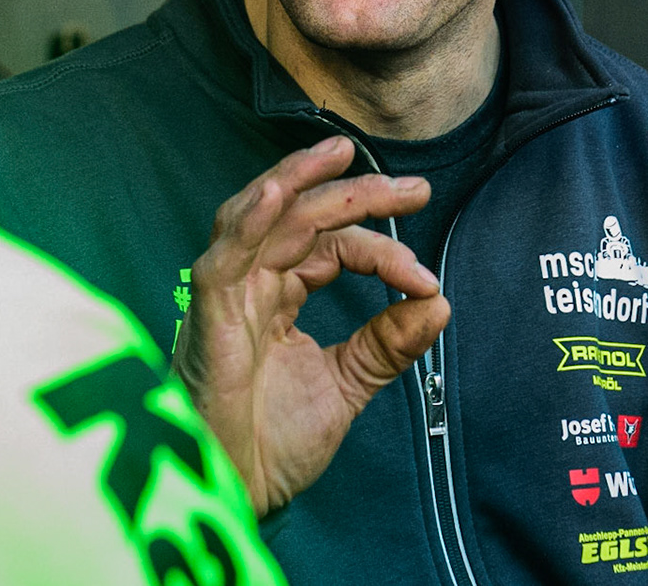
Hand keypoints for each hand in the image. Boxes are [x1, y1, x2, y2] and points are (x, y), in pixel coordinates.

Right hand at [173, 135, 451, 516]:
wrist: (236, 494)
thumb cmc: (271, 444)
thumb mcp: (346, 385)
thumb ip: (387, 344)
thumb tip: (439, 303)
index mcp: (277, 295)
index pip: (333, 247)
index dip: (381, 252)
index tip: (424, 279)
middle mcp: (250, 284)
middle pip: (303, 218)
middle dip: (357, 193)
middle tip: (413, 188)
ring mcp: (227, 295)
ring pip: (262, 218)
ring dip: (300, 180)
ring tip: (339, 152)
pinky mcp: (208, 316)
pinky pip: (225, 257)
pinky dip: (249, 221)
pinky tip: (280, 194)